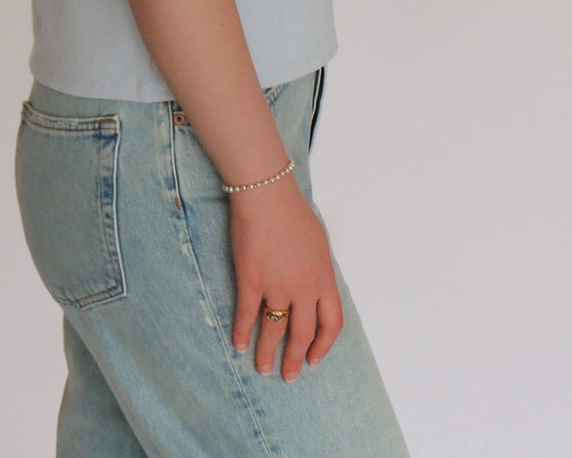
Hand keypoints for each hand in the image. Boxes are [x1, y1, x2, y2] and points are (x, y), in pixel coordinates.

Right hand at [228, 173, 343, 380]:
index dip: (323, 346)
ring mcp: (277, 286)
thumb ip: (319, 270)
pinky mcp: (251, 281)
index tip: (314, 359)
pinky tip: (239, 345)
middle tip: (288, 375)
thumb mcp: (319, 243)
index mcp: (324, 278)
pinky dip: (242, 333)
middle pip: (303, 334)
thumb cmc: (294, 212)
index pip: (331, 324)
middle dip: (295, 359)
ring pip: (274, 331)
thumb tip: (316, 288)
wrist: (268, 195)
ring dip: (268, 354)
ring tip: (262, 368)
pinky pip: (247, 316)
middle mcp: (304, 288)